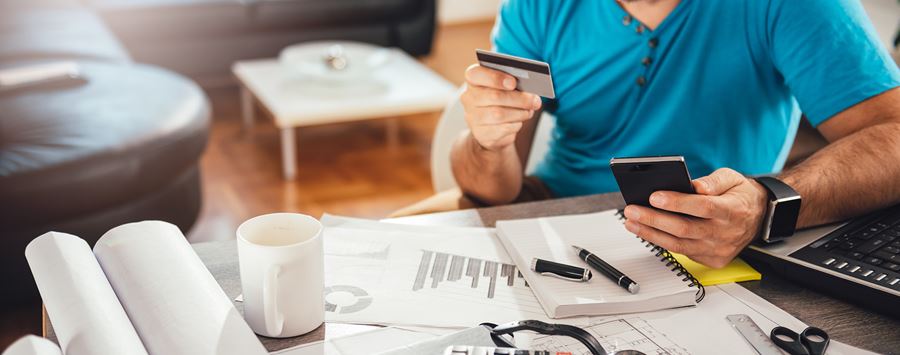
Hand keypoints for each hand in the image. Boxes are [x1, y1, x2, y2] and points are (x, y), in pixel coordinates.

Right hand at [460, 64, 541, 150]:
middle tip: (535, 101)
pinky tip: (519, 121)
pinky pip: (502, 129)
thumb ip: (514, 84)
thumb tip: (530, 93)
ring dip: (519, 113)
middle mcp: (469, 98)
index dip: (495, 78)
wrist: (492, 127)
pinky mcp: (480, 134)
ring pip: (499, 114)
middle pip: (494, 96)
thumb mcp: (506, 88)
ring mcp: (472, 117)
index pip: (476, 74)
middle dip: (519, 98)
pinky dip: (515, 125)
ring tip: (529, 111)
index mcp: (473, 80)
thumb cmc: (502, 100)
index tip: (513, 83)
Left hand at [622, 168, 769, 267]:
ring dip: (651, 234)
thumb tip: (694, 186)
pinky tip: (647, 232)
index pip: (702, 207)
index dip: (677, 203)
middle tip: (631, 210)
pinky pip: (683, 252)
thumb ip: (713, 181)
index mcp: (733, 210)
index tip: (654, 196)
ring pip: (679, 245)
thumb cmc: (740, 195)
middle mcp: (726, 233)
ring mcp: (719, 250)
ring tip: (631, 222)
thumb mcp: (732, 178)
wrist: (760, 217)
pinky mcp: (713, 260)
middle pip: (684, 229)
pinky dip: (662, 242)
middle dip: (653, 219)